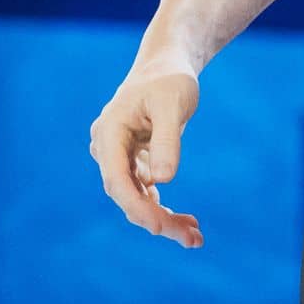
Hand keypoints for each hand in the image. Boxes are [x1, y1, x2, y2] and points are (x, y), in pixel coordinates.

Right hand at [89, 67, 203, 248]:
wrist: (168, 65)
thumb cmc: (169, 79)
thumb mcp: (172, 103)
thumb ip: (167, 139)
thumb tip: (163, 180)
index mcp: (110, 131)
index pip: (116, 178)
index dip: (135, 205)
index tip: (158, 227)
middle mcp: (108, 148)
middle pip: (127, 194)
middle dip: (157, 219)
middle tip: (192, 239)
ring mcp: (119, 157)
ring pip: (137, 198)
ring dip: (163, 219)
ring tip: (195, 237)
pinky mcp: (133, 163)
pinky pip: (145, 192)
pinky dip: (164, 208)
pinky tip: (189, 224)